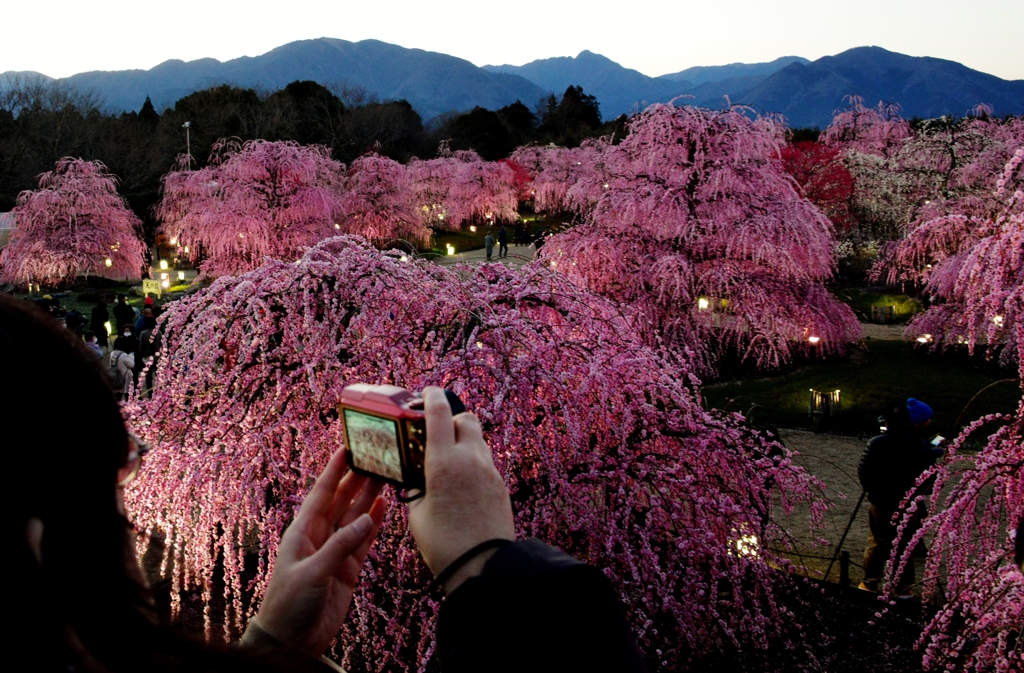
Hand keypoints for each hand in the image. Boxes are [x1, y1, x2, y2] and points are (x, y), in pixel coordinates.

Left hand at [250, 448, 386, 654]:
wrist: (291, 641)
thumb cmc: (288, 604)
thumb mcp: (312, 573)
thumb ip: (340, 546)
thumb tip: (368, 519)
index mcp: (303, 531)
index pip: (321, 493)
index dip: (334, 470)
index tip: (346, 446)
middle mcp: (320, 536)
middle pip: (342, 500)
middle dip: (357, 478)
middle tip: (375, 457)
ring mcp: (335, 551)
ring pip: (355, 517)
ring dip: (369, 497)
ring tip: (386, 475)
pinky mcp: (348, 568)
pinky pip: (364, 539)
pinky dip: (374, 523)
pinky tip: (385, 506)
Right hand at [407, 387, 514, 593]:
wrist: (482, 566)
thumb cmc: (443, 543)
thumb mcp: (417, 512)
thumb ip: (416, 486)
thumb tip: (417, 478)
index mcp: (443, 461)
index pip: (439, 412)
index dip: (431, 396)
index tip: (425, 393)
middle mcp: (470, 458)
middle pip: (466, 419)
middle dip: (451, 419)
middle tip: (435, 433)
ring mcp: (490, 470)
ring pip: (478, 439)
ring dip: (463, 440)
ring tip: (446, 461)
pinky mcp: (500, 484)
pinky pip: (485, 461)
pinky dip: (472, 460)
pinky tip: (460, 482)